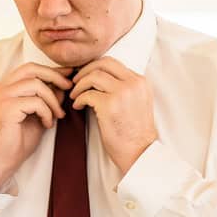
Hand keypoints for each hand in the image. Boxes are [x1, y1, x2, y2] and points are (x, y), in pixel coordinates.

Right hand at [0, 63, 73, 192]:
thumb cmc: (17, 139)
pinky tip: (47, 124)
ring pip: (36, 85)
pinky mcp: (6, 109)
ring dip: (52, 99)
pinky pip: (35, 102)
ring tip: (58, 114)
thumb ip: (47, 98)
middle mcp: (1, 88)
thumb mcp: (37, 114)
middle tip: (69, 87)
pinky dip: (46, 112)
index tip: (68, 75)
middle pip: (32, 69)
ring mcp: (2, 97)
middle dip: (54, 76)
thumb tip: (63, 84)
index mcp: (6, 87)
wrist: (2, 160)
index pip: (30, 68)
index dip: (51, 70)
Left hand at [69, 57, 157, 175]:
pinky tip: (78, 106)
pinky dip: (79, 99)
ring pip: (93, 76)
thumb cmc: (135, 132)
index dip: (94, 67)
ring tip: (75, 96)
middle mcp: (133, 84)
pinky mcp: (110, 106)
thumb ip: (125, 88)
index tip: (85, 75)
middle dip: (84, 71)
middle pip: (102, 64)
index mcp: (140, 82)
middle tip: (75, 81)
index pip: (112, 62)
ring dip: (79, 86)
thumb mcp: (137, 102)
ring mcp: (122, 94)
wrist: (141, 153)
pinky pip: (87, 95)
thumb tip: (100, 78)